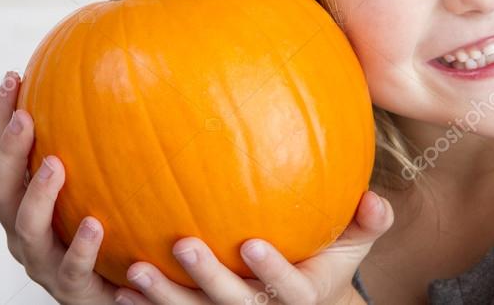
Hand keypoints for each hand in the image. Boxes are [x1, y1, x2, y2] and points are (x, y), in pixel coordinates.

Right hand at [0, 70, 118, 304]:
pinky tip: (96, 226)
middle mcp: (23, 230)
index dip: (0, 117)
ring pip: (27, 230)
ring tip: (54, 165)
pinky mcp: (72, 290)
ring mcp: (43, 263)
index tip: (13, 76)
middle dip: (8, 152)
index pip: (2, 154)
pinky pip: (72, 270)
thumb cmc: (108, 231)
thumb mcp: (99, 183)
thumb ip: (98, 141)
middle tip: (24, 118)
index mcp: (22, 201)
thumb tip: (125, 72)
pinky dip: (80, 248)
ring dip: (38, 195)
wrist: (119, 293)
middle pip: (1, 190)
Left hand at [115, 189, 393, 304]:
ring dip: (163, 296)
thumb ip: (366, 224)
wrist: (297, 300)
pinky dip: (145, 304)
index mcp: (299, 295)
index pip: (288, 291)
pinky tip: (117, 283)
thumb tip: (377, 199)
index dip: (271, 272)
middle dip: (208, 278)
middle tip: (183, 243)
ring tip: (134, 270)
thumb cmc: (323, 261)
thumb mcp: (351, 246)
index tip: (251, 244)